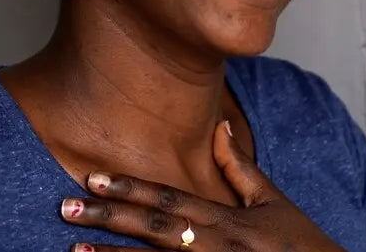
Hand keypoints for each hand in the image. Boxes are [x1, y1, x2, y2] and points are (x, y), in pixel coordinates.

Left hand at [61, 121, 345, 251]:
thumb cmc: (299, 243)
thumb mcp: (272, 201)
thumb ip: (240, 166)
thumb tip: (220, 126)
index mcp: (224, 220)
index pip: (167, 198)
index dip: (130, 188)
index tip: (95, 179)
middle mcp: (212, 247)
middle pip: (152, 229)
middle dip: (109, 217)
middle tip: (66, 207)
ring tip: (74, 247)